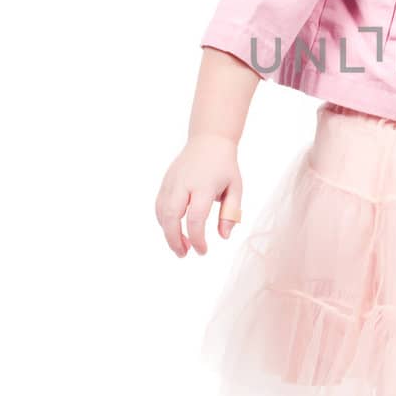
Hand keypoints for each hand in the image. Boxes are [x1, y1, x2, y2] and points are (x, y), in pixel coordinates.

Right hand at [155, 135, 242, 256]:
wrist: (209, 140)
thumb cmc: (225, 166)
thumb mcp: (235, 188)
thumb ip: (230, 213)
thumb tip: (224, 237)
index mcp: (204, 185)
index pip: (196, 218)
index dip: (197, 238)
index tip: (203, 252)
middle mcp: (184, 183)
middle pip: (171, 216)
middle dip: (174, 239)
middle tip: (183, 255)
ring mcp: (171, 182)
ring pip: (161, 212)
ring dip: (167, 232)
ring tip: (181, 246)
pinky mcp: (165, 182)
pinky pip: (159, 205)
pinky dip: (164, 221)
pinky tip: (174, 230)